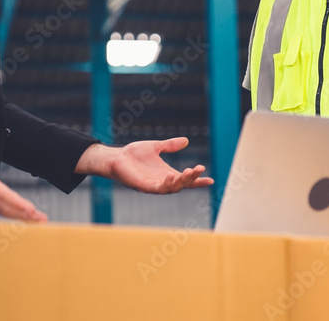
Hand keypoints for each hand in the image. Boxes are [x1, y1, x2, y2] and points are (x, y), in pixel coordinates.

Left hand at [76, 137, 213, 193]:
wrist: (117, 158)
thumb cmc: (134, 154)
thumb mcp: (156, 147)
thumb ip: (170, 145)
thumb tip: (186, 140)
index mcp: (167, 174)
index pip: (186, 180)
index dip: (198, 181)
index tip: (211, 179)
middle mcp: (163, 181)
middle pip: (182, 184)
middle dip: (192, 178)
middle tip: (198, 169)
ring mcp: (154, 185)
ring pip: (173, 188)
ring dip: (181, 181)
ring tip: (188, 171)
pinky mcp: (144, 186)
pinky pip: (158, 188)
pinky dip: (166, 184)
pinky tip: (170, 176)